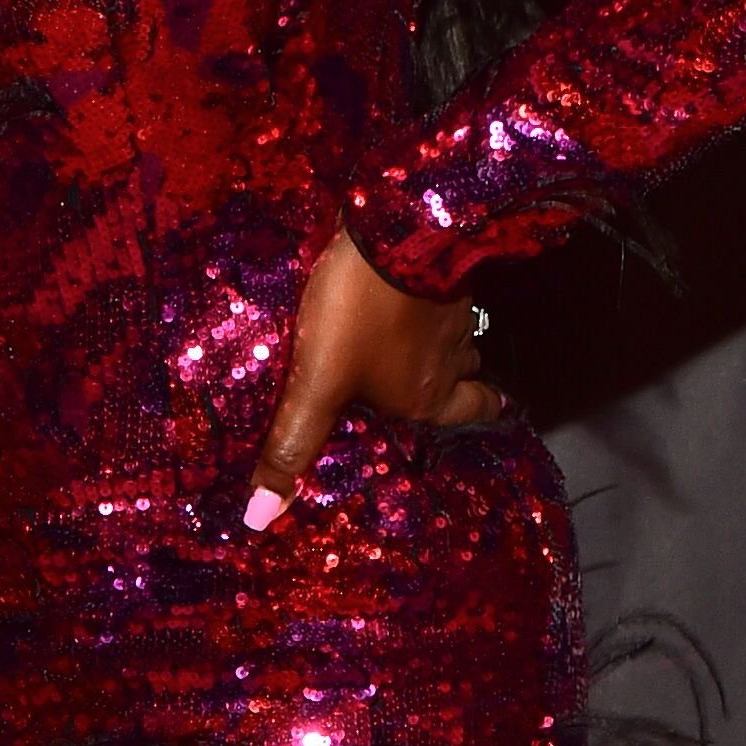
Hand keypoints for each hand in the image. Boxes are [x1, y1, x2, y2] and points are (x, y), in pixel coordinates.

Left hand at [243, 230, 499, 527]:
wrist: (396, 228)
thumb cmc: (358, 315)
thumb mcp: (318, 384)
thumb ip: (293, 442)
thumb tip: (262, 517)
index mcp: (425, 397)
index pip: (469, 415)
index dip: (474, 416)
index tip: (482, 415)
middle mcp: (450, 359)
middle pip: (469, 376)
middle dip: (462, 382)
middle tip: (450, 382)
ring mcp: (453, 309)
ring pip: (458, 334)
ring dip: (444, 341)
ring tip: (420, 343)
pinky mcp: (444, 266)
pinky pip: (444, 294)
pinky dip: (431, 300)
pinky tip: (408, 292)